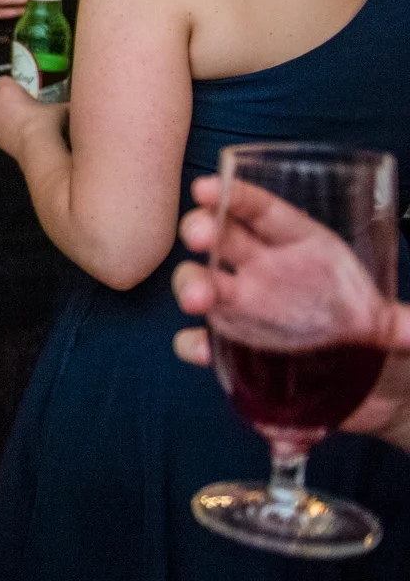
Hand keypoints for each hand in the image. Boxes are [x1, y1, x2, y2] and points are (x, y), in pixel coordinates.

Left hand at [0, 75, 67, 159]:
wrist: (36, 146)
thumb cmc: (46, 121)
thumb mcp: (60, 108)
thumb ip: (64, 104)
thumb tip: (75, 105)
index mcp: (7, 90)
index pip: (2, 81)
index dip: (11, 85)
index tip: (21, 91)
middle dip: (5, 101)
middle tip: (21, 107)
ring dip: (3, 116)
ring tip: (20, 123)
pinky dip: (4, 132)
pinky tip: (18, 136)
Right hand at [170, 175, 409, 452]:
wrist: (373, 391)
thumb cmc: (381, 342)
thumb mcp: (398, 328)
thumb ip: (404, 325)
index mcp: (302, 250)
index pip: (264, 213)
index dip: (237, 197)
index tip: (208, 188)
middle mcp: (264, 272)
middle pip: (221, 239)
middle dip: (201, 230)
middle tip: (200, 238)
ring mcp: (244, 309)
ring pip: (201, 283)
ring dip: (191, 285)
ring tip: (198, 301)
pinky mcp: (234, 349)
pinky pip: (202, 341)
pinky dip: (195, 344)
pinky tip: (203, 350)